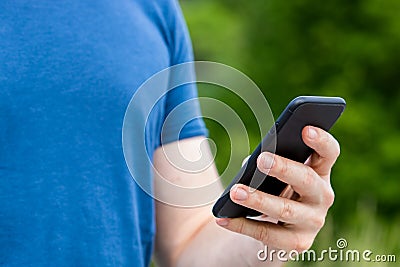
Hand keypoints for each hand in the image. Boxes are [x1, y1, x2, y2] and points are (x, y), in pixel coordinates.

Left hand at [215, 126, 339, 251]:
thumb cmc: (274, 190)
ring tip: (235, 192)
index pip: (328, 153)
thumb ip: (267, 163)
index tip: (305, 129)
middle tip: (262, 159)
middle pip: (306, 179)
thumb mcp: (273, 174)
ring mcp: (312, 221)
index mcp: (319, 171)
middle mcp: (322, 196)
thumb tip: (249, 166)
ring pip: (285, 209)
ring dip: (257, 199)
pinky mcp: (297, 243)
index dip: (321, 140)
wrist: (274, 229)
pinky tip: (223, 218)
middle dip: (283, 168)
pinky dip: (242, 225)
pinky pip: (267, 234)